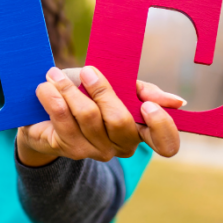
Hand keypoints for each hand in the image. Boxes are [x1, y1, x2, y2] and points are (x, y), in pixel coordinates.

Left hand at [16, 66, 183, 166]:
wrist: (45, 111)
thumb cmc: (87, 94)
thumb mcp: (117, 85)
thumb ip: (142, 91)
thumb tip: (177, 102)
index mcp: (140, 129)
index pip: (166, 143)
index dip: (162, 127)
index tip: (148, 105)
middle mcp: (121, 146)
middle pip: (120, 121)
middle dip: (103, 91)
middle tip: (87, 71)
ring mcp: (95, 151)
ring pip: (88, 116)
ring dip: (69, 89)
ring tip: (54, 74)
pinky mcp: (69, 149)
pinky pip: (62, 119)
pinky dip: (52, 97)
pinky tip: (45, 87)